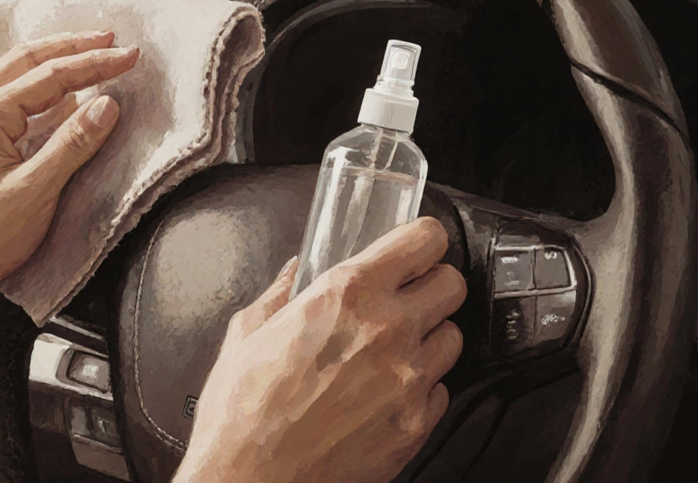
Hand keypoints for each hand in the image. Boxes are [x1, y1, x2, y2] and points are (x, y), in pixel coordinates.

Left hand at [0, 31, 139, 318]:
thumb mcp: (33, 194)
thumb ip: (72, 145)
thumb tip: (106, 106)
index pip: (52, 76)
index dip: (96, 64)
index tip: (129, 56)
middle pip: (25, 61)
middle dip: (70, 47)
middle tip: (107, 39)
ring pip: (9, 77)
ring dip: (48, 62)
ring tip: (81, 56)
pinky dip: (30, 89)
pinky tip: (48, 101)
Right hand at [175, 218, 466, 482]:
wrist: (253, 480)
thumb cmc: (243, 413)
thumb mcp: (247, 333)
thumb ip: (280, 293)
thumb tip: (293, 274)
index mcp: (347, 295)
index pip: (424, 241)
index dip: (423, 240)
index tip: (416, 246)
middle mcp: (389, 331)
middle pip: (453, 285)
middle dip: (432, 285)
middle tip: (407, 296)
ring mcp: (409, 380)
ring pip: (454, 337)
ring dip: (429, 337)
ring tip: (394, 349)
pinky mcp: (417, 424)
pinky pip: (440, 390)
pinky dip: (421, 387)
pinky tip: (387, 391)